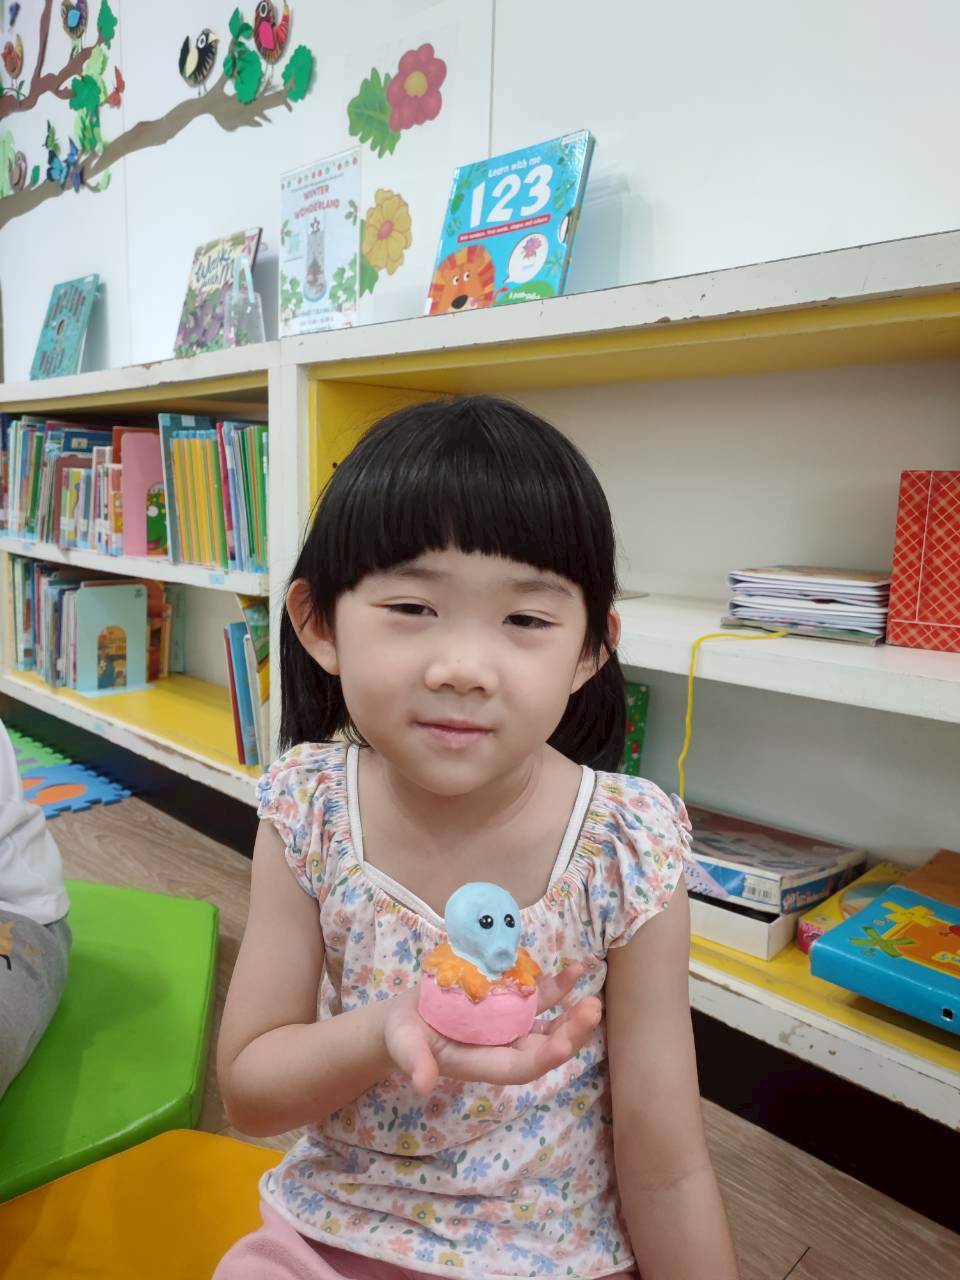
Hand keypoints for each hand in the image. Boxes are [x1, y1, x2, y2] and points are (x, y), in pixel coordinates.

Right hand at [384, 964, 601, 1094]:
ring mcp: (511, 1026)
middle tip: (593, 1011)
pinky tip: (577, 970)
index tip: (564, 1046)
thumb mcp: (404, 1046)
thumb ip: (414, 1062)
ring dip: (572, 1010)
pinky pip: (541, 997)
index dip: (543, 1058)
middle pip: (545, 1046)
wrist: (407, 1020)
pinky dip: (559, 986)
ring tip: (593, 992)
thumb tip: (422, 1083)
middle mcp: (504, 1047)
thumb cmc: (404, 1037)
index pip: (520, 1067)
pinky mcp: (510, 1004)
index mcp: (484, 1063)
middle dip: (571, 1032)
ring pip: (550, 1022)